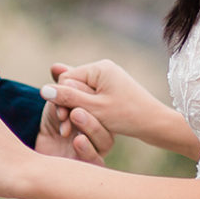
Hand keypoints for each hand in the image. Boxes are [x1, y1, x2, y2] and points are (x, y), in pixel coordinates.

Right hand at [44, 58, 191, 154]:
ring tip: (74, 130)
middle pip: (73, 85)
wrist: (156, 124)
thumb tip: (43, 90)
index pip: (67, 79)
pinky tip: (86, 125)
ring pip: (80, 94)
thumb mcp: (93, 109)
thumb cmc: (127, 116)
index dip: (61, 99)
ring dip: (76, 110)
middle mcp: (103, 69)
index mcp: (99, 68)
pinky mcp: (111, 90)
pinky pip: (91, 98)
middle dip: (68, 105)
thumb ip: (68, 98)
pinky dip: (86, 111)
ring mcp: (108, 79)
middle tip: (66, 129)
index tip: (63, 120)